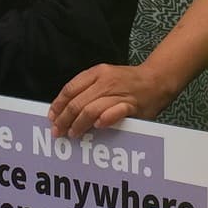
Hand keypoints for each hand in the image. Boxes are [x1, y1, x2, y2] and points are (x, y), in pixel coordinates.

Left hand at [49, 63, 174, 137]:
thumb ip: (87, 89)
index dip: (58, 104)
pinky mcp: (131, 105)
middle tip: (58, 131)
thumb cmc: (127, 82)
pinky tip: (97, 126)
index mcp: (96, 73)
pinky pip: (115, 112)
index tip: (51, 117)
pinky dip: (105, 119)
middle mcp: (105, 82)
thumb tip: (63, 108)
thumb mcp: (105, 77)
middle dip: (64, 119)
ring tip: (73, 134)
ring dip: (79, 124)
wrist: (156, 80)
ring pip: (91, 109)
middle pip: (77, 102)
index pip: (70, 89)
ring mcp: (118, 93)